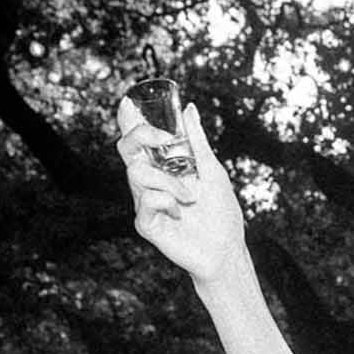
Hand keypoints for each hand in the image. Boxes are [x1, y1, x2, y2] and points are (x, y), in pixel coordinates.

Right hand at [114, 98, 247, 286]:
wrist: (226, 249)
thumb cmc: (221, 212)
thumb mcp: (212, 170)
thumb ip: (197, 142)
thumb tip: (189, 108)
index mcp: (162, 166)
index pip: (137, 139)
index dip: (128, 120)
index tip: (129, 104)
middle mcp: (149, 181)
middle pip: (126, 148)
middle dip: (142, 136)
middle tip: (164, 137)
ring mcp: (144, 202)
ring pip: (138, 173)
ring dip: (169, 181)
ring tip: (189, 198)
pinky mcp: (145, 223)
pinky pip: (147, 200)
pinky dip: (166, 202)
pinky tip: (179, 213)